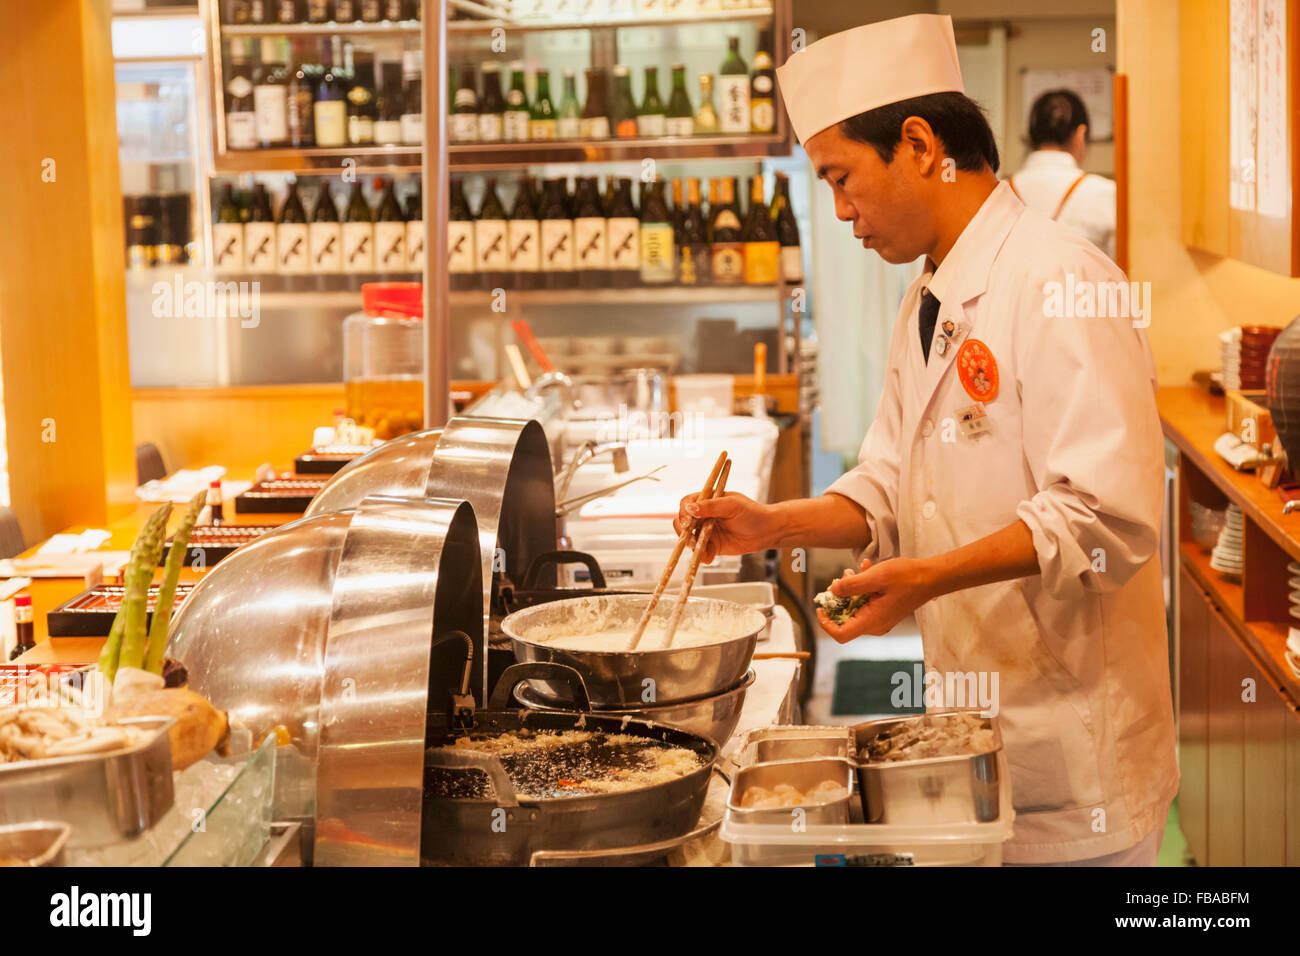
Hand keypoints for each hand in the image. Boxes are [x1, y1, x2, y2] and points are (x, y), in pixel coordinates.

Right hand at [673, 491, 778, 562]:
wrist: (766, 531)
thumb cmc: (752, 512)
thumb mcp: (732, 505)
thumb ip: (711, 506)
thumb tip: (690, 508)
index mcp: (707, 500)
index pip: (687, 503)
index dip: (684, 512)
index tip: (688, 521)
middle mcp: (704, 515)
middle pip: (683, 522)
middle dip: (684, 531)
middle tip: (692, 539)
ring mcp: (706, 531)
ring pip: (689, 538)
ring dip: (692, 545)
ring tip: (702, 550)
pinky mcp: (712, 546)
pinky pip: (701, 551)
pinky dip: (702, 555)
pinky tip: (709, 558)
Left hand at [816, 557, 938, 642]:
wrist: (931, 577)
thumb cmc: (907, 577)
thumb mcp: (876, 576)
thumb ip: (852, 585)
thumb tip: (833, 590)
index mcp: (873, 621)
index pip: (840, 634)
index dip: (825, 623)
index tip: (820, 607)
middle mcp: (876, 625)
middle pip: (845, 620)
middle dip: (838, 599)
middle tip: (840, 579)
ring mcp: (880, 619)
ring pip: (855, 609)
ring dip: (850, 590)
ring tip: (854, 571)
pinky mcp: (884, 611)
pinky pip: (866, 604)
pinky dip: (862, 589)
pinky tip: (866, 570)